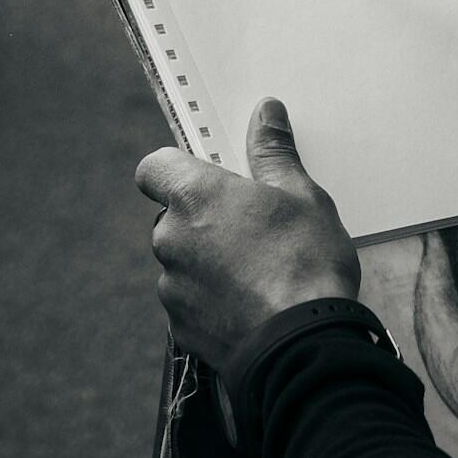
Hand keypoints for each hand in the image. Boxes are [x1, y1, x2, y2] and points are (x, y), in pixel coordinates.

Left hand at [134, 99, 359, 368]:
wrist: (302, 346)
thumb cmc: (304, 263)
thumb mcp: (301, 195)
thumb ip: (274, 152)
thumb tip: (266, 111)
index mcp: (194, 196)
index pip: (152, 168)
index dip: (175, 168)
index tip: (208, 175)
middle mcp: (171, 239)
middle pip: (172, 216)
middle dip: (204, 218)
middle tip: (252, 226)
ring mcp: (172, 287)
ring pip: (182, 260)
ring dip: (208, 260)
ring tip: (259, 270)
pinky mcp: (181, 328)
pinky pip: (190, 301)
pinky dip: (213, 299)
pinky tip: (252, 302)